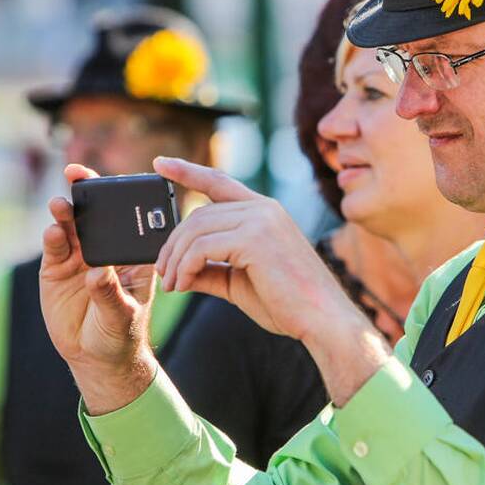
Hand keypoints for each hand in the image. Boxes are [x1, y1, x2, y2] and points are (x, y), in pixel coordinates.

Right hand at [39, 163, 158, 413]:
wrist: (96, 357)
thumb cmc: (120, 333)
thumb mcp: (121, 316)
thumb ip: (110, 295)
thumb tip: (96, 274)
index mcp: (132, 252)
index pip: (128, 218)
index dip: (120, 196)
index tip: (115, 182)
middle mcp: (105, 248)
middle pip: (96, 212)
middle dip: (86, 191)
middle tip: (77, 175)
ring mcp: (79, 256)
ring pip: (72, 225)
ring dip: (66, 212)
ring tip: (60, 205)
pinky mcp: (56, 268)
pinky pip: (54, 247)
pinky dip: (52, 237)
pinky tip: (52, 231)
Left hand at [154, 157, 354, 342]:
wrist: (324, 321)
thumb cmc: (288, 305)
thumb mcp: (239, 282)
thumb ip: (209, 270)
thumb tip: (176, 270)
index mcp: (265, 212)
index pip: (219, 182)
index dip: (187, 171)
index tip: (160, 163)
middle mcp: (263, 208)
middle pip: (198, 213)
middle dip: (173, 244)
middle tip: (164, 274)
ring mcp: (261, 220)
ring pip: (196, 229)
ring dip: (175, 259)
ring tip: (172, 285)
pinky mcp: (255, 238)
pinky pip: (202, 247)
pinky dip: (185, 266)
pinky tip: (182, 286)